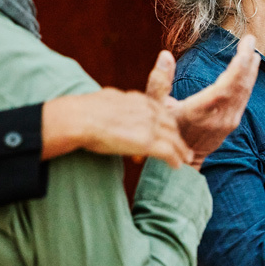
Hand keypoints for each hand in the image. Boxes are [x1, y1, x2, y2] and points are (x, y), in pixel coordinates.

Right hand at [40, 88, 190, 167]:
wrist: (79, 118)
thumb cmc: (83, 111)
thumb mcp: (105, 100)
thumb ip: (115, 104)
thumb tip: (110, 105)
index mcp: (138, 99)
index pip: (159, 110)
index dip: (166, 123)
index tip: (169, 131)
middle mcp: (147, 110)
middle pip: (171, 124)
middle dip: (177, 136)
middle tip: (182, 147)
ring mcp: (149, 125)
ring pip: (173, 139)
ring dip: (181, 150)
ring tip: (185, 159)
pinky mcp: (147, 142)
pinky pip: (168, 152)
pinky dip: (175, 159)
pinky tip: (177, 166)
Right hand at [163, 35, 260, 168]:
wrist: (178, 161)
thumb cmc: (163, 132)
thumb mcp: (154, 108)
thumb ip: (159, 82)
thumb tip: (165, 55)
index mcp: (199, 111)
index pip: (226, 86)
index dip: (239, 65)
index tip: (245, 45)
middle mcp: (217, 118)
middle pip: (239, 87)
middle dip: (247, 62)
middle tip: (250, 40)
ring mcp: (226, 123)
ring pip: (244, 94)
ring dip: (250, 72)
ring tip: (252, 53)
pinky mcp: (230, 125)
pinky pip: (243, 101)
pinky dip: (247, 84)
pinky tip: (248, 73)